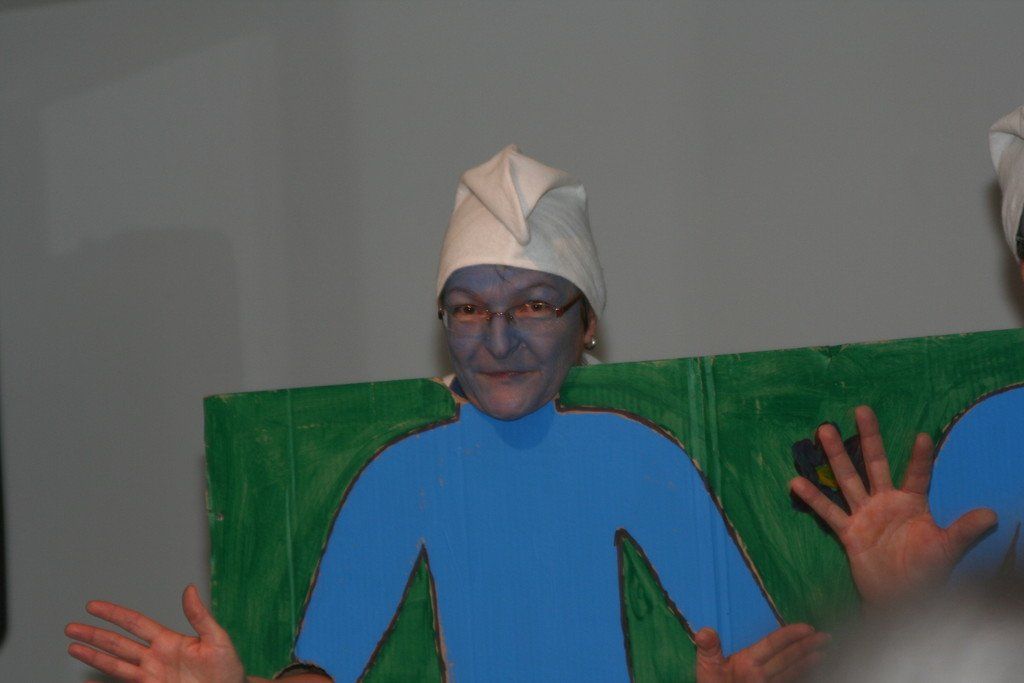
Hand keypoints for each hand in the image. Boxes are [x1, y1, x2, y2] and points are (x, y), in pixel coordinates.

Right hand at [66, 584, 246, 682]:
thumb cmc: (228, 668)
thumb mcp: (217, 639)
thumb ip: (200, 616)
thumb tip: (189, 589)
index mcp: (169, 641)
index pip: (135, 623)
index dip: (114, 614)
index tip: (93, 606)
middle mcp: (155, 658)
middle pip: (118, 643)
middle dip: (94, 635)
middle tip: (71, 627)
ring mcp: (152, 677)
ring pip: (115, 664)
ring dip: (93, 657)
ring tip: (72, 648)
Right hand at [695, 623, 826, 682]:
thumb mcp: (705, 666)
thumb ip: (708, 648)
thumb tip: (705, 630)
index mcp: (747, 664)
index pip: (772, 645)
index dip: (790, 635)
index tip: (808, 628)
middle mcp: (761, 675)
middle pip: (788, 658)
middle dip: (807, 646)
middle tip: (825, 638)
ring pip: (792, 671)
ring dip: (808, 661)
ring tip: (822, 652)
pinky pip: (789, 682)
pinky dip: (800, 674)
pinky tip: (808, 670)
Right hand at [789, 405, 996, 603]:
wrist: (901, 600)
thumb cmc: (926, 572)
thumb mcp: (946, 550)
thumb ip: (964, 531)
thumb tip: (993, 515)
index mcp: (912, 503)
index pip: (918, 475)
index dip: (921, 458)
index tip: (923, 435)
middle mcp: (885, 502)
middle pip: (876, 463)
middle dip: (869, 437)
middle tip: (862, 409)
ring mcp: (864, 515)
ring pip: (848, 479)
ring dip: (836, 455)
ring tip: (823, 429)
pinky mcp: (848, 532)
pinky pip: (829, 512)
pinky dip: (813, 498)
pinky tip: (796, 481)